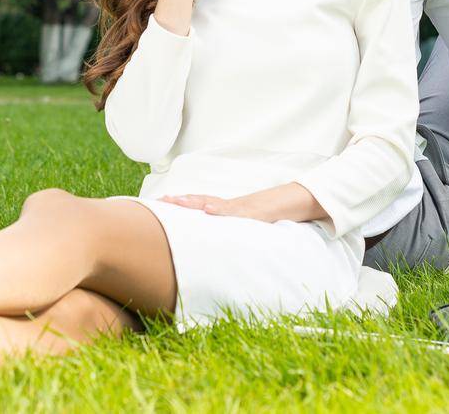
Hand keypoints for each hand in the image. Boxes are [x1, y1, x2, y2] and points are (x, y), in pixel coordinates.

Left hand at [158, 183, 325, 224]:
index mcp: (224, 210)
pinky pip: (233, 210)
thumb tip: (215, 248)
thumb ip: (230, 231)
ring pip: (211, 202)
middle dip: (180, 201)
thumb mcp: (244, 226)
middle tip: (160, 201)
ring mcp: (238, 207)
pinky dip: (220, 209)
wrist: (289, 203)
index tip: (161, 203)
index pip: (198, 205)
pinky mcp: (250, 212)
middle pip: (199, 201)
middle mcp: (228, 206)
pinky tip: (208, 209)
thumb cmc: (264, 217)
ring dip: (193, 202)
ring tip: (176, 201)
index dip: (181, 204)